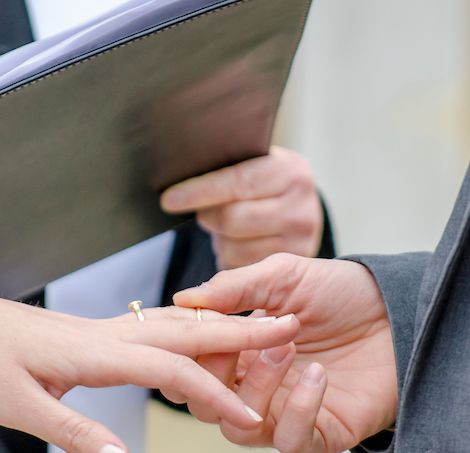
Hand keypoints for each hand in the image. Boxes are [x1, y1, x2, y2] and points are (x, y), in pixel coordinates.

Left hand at [0, 280, 299, 452]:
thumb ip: (73, 433)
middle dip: (240, 334)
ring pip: (170, 324)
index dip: (216, 394)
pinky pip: (150, 329)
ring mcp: (96, 331)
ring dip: (217, 328)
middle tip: (291, 330)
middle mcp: (102, 334)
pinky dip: (186, 329)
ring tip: (260, 328)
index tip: (252, 419)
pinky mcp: (85, 335)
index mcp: (92, 352)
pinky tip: (192, 336)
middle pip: (185, 332)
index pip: (171, 371)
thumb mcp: (16, 408)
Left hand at [160, 147, 322, 268]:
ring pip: (234, 247)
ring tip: (229, 229)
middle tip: (205, 214)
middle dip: (209, 218)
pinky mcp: (292, 265)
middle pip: (233, 219)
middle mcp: (301, 205)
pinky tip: (240, 245)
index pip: (237, 181)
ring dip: (220, 241)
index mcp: (289, 170)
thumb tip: (177, 184)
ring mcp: (301, 238)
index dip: (200, 191)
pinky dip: (231, 258)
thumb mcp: (253, 166)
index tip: (168, 200)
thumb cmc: (264, 184)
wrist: (299, 208)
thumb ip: (225, 170)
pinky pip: (243, 270)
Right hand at [171, 254, 396, 452]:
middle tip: (246, 337)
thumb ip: (236, 286)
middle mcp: (253, 390)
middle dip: (217, 370)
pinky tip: (319, 375)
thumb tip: (183, 298)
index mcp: (237, 354)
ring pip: (239, 426)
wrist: (401, 312)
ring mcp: (284, 416)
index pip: (192, 367)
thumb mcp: (285, 276)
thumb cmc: (343, 294)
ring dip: (258, 386)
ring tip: (288, 347)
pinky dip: (300, 409)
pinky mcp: (319, 436)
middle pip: (203, 404)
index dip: (190, 350)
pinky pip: (290, 439)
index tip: (203, 322)